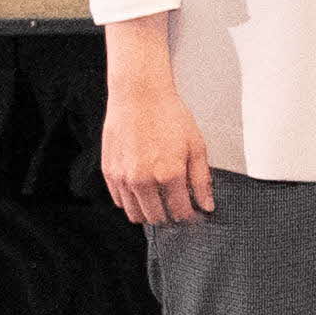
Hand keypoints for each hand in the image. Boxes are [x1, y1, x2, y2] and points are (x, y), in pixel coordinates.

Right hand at [98, 30, 216, 227]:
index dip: (190, 215)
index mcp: (169, 174)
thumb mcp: (196, 146)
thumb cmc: (170, 117)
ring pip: (135, 215)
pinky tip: (144, 189)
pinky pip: (120, 201)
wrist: (139, 96)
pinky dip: (132, 201)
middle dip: (170, 217)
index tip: (193, 212)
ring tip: (161, 200)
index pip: (180, 212)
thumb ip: (202, 179)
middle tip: (178, 207)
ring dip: (150, 212)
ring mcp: (123, 178)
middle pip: (157, 218)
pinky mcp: (109, 173)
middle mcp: (143, 180)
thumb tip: (207, 206)